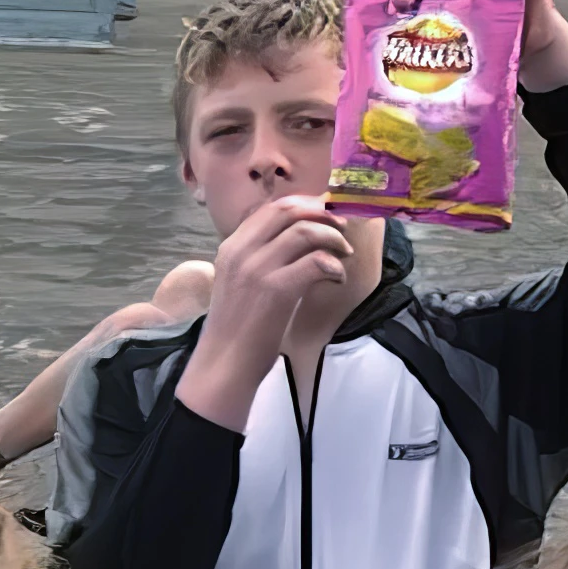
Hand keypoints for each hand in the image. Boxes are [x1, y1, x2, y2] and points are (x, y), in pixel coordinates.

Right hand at [176, 196, 352, 433]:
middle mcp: (242, 250)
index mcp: (233, 246)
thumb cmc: (236, 328)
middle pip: (289, 211)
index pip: (272, 208)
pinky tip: (337, 278)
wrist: (224, 363)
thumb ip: (259, 258)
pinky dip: (333, 265)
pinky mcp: (276, 290)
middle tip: (342, 228)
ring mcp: (258, 268)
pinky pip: (315, 262)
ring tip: (344, 254)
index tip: (326, 214)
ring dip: (332, 238)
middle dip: (322, 213)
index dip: (305, 205)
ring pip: (305, 231)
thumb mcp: (239, 282)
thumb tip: (297, 242)